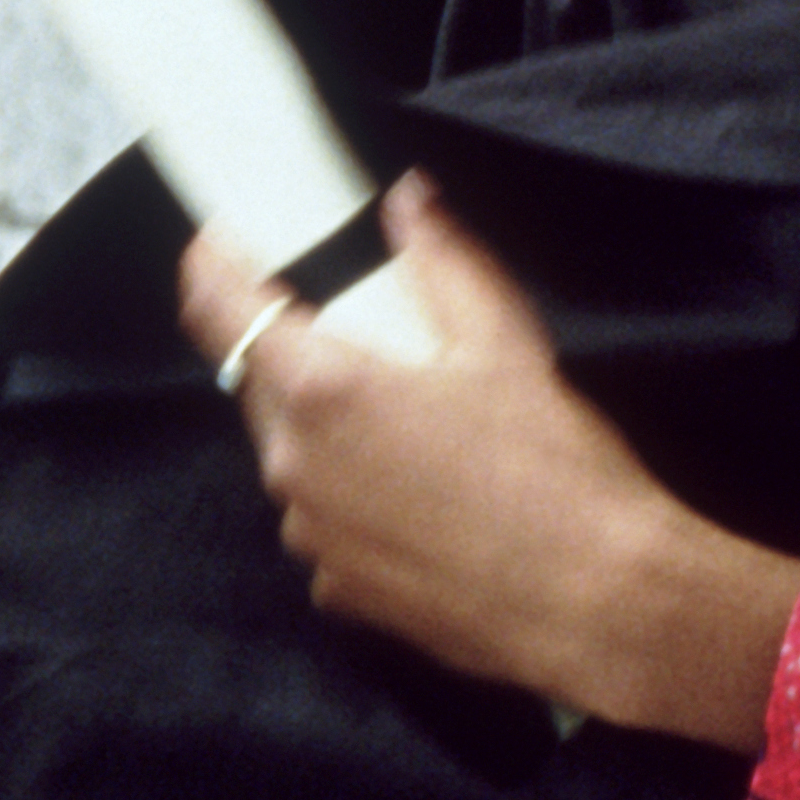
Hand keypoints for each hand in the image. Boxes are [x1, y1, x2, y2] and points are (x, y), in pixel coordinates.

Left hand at [178, 174, 799, 749]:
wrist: (590, 597)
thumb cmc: (551, 463)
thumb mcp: (510, 342)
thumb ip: (447, 261)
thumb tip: (407, 202)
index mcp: (324, 389)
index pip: (222, 311)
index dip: (209, 265)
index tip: (218, 239)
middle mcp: (293, 464)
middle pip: (261, 384)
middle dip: (298, 349)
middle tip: (369, 333)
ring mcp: (307, 535)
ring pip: (298, 456)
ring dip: (335, 428)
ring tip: (426, 430)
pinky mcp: (335, 589)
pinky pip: (329, 520)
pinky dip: (360, 496)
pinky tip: (434, 500)